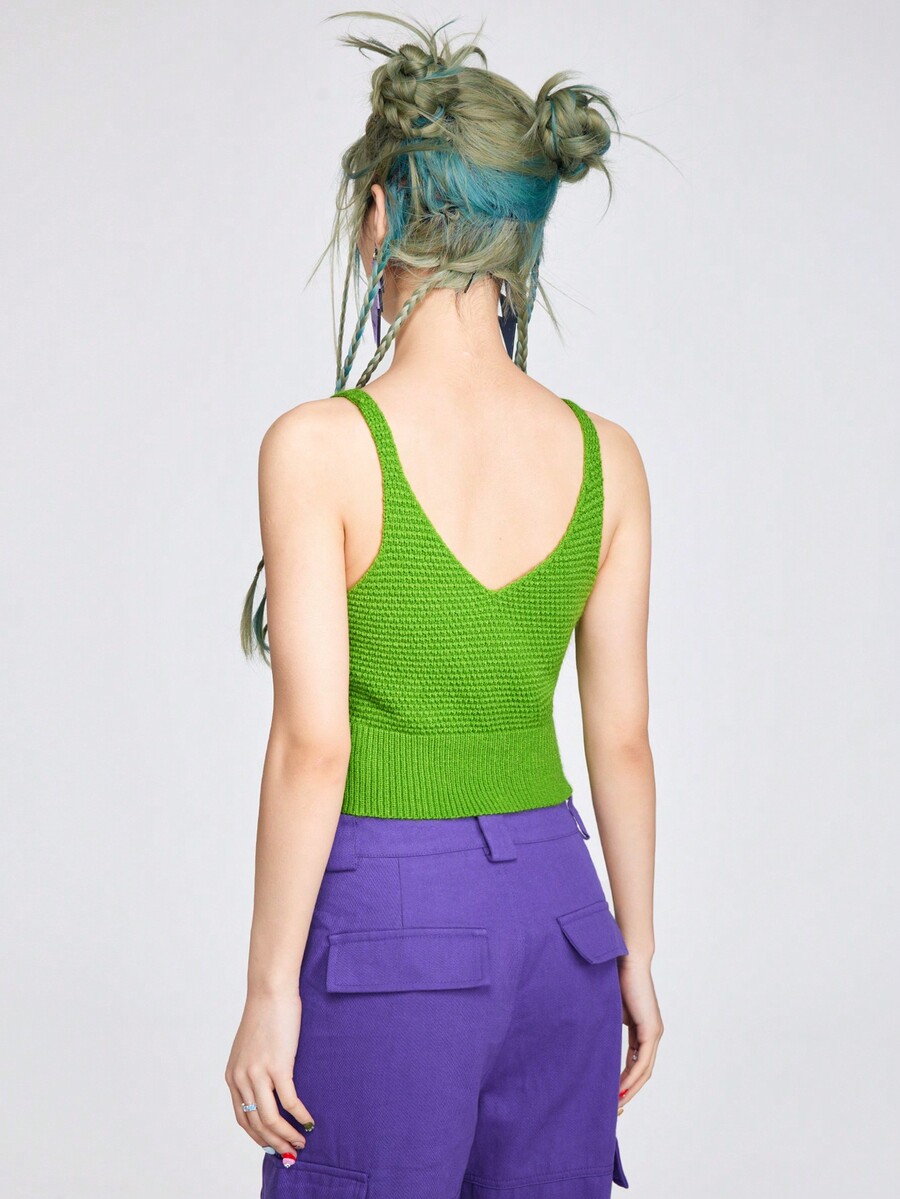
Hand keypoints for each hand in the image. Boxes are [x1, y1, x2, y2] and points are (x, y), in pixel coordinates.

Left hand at [224, 989, 314, 1155]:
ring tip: (302, 1142)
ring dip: (287, 1135)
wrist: (270, 990)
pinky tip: (310, 1121)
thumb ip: (254, 1069)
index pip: (242, 1119)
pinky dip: (300, 1116)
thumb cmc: (266, 1014)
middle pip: (256, 1124)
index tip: (273, 1145)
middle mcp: (241, 1079)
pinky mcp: (277, 1066)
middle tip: (291, 1152)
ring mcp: (258, 1073)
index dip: (258, 1137)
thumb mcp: (251, 1047)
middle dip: (274, 1142)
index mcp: (233, 1076)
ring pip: (270, 1118)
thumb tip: (269, 1088)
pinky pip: (289, 1101)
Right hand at [617, 957, 662, 1109]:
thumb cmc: (614, 978)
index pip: (635, 1064)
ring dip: (630, 1089)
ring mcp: (653, 1032)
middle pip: (642, 1073)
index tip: (610, 1096)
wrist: (625, 957)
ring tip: (615, 1104)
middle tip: (613, 1109)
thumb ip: (607, 1027)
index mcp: (642, 1031)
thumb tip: (592, 1041)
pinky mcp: (651, 1029)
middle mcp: (652, 1034)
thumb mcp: (609, 1010)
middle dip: (627, 1092)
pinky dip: (632, 1076)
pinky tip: (621, 1088)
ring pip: (644, 1071)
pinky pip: (642, 1061)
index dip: (624, 1082)